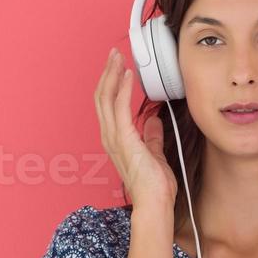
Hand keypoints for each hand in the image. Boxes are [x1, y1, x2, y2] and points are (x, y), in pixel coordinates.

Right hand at [94, 47, 178, 210]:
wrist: (155, 204)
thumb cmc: (155, 186)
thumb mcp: (155, 154)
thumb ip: (151, 137)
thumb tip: (152, 120)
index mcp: (116, 140)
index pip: (108, 105)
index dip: (111, 84)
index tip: (119, 67)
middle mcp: (110, 137)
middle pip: (102, 97)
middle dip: (107, 73)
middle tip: (114, 54)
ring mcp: (114, 138)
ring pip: (106, 99)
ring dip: (111, 75)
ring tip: (117, 57)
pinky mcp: (124, 140)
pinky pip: (119, 108)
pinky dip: (122, 89)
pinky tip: (127, 75)